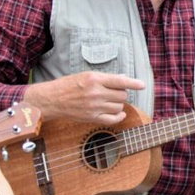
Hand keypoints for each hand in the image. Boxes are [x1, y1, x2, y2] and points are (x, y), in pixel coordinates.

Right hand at [24, 71, 145, 124]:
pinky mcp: (92, 118)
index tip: (142, 85)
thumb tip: (125, 77)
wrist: (51, 100)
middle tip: (113, 92)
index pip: (119, 81)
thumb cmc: (68, 85)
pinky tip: (118, 113)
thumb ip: (107, 78)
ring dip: (118, 104)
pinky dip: (119, 116)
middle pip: (122, 95)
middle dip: (121, 93)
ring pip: (119, 106)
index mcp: (94, 79)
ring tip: (109, 101)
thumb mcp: (86, 75)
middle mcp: (95, 93)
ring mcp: (94, 107)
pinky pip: (113, 119)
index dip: (133, 83)